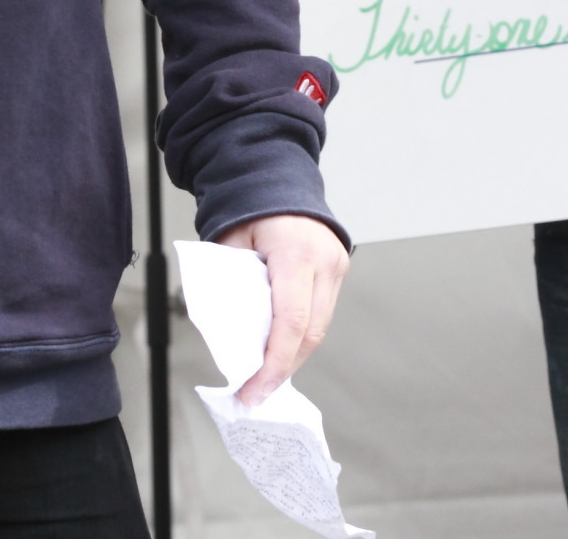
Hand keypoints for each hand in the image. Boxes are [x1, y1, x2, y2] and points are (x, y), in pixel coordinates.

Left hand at [215, 213, 349, 405]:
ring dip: (293, 355)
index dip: (274, 363)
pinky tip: (281, 349)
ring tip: (265, 377)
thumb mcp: (228, 246)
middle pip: (311, 332)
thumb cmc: (247, 206)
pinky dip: (300, 334)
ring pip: (320, 327)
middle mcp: (325, 258)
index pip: (291, 321)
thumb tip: (229, 341)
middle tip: (256, 392)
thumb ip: (231, 289)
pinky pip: (321, 312)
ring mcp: (337, 263)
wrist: (274, 175)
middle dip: (283, 368)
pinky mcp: (338, 268)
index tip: (254, 389)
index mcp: (295, 251)